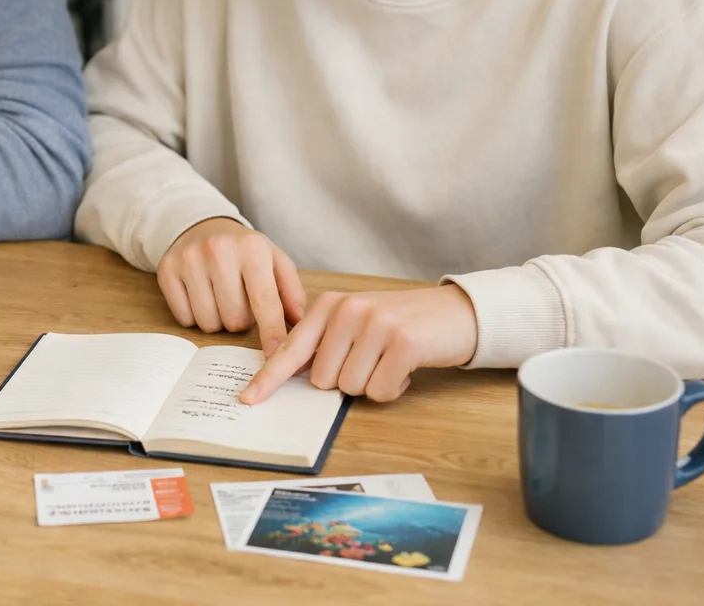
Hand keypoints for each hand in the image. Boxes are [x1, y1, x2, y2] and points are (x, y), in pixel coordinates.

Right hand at [155, 218, 306, 355]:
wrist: (202, 225)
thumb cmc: (244, 251)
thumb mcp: (274, 260)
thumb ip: (291, 292)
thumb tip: (299, 324)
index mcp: (252, 248)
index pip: (265, 302)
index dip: (272, 334)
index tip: (274, 358)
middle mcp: (219, 251)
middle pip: (234, 320)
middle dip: (241, 320)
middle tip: (238, 300)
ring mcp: (189, 260)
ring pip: (209, 324)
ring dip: (218, 320)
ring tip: (219, 297)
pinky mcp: (167, 270)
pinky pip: (185, 319)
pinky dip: (194, 316)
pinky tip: (199, 294)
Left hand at [241, 285, 477, 404]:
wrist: (454, 312)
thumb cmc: (399, 323)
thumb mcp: (354, 322)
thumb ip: (323, 343)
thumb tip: (289, 375)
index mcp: (328, 305)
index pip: (290, 348)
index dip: (269, 378)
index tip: (248, 398)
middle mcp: (347, 310)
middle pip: (323, 380)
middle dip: (347, 380)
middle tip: (372, 360)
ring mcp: (374, 324)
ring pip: (351, 388)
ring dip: (372, 384)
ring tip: (390, 361)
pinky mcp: (402, 343)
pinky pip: (380, 391)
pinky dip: (394, 388)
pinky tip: (406, 368)